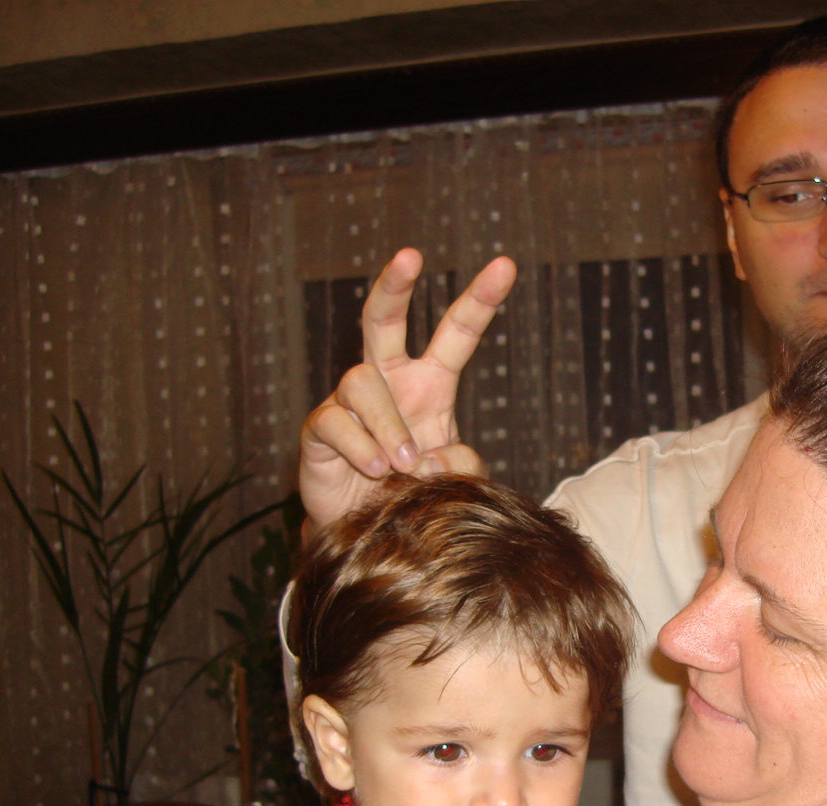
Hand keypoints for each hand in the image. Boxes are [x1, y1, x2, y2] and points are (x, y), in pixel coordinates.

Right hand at [297, 248, 516, 532]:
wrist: (368, 530)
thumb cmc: (415, 494)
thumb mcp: (456, 481)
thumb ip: (463, 464)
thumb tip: (432, 455)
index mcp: (430, 384)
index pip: (456, 334)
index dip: (479, 300)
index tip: (505, 266)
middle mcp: (389, 382)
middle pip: (383, 320)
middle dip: (395, 285)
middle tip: (411, 255)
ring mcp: (350, 402)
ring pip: (363, 381)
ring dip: (387, 424)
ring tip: (399, 465)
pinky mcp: (321, 427)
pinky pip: (335, 420)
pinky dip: (360, 446)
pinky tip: (373, 469)